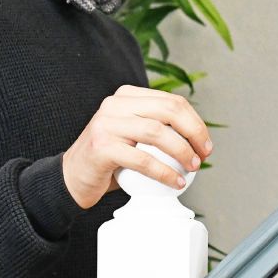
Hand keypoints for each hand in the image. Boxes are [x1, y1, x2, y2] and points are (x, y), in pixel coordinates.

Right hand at [61, 84, 212, 208]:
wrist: (72, 177)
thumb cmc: (110, 159)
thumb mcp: (132, 134)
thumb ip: (157, 126)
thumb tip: (199, 138)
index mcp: (126, 96)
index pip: (172, 101)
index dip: (196, 123)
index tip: (205, 144)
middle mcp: (115, 105)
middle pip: (168, 111)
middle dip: (194, 133)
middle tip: (203, 155)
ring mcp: (106, 124)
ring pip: (157, 132)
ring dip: (182, 151)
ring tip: (192, 167)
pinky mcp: (102, 147)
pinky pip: (143, 159)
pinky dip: (165, 172)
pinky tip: (176, 181)